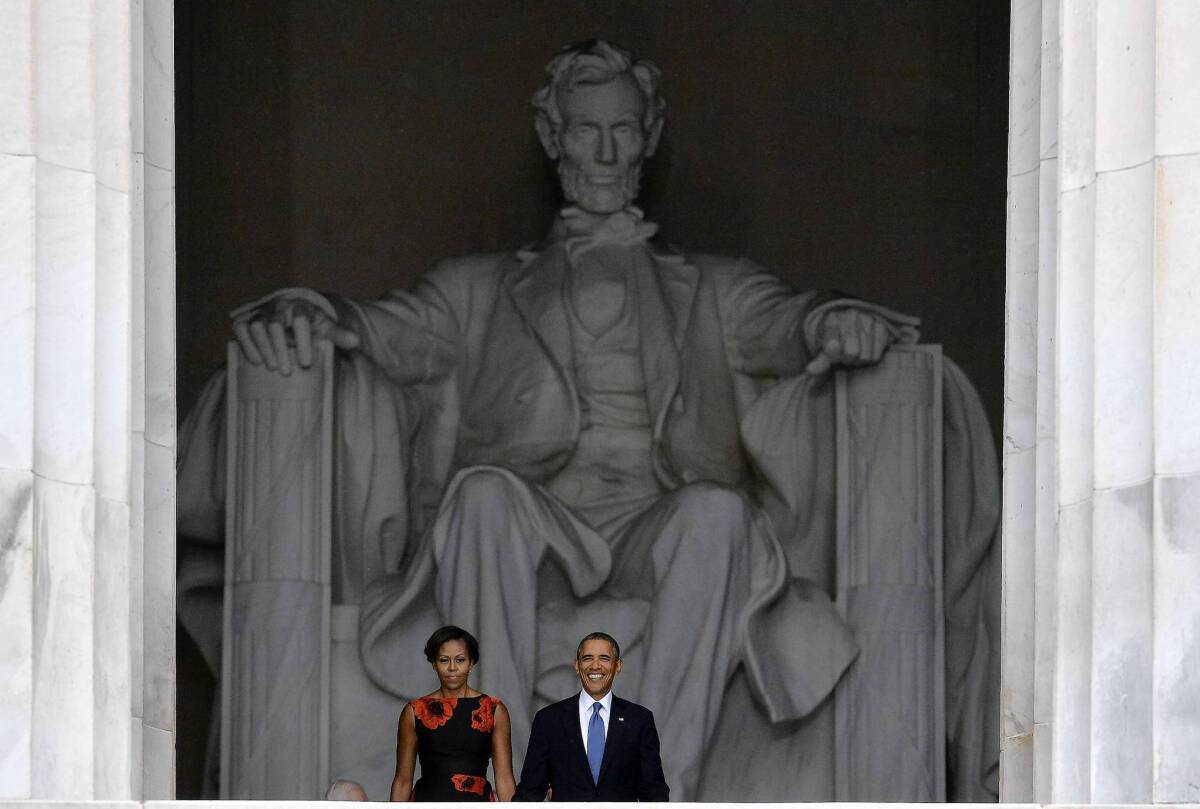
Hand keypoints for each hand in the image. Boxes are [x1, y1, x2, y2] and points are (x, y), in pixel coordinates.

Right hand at [231, 289, 358, 374]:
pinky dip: (246, 344)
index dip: (303, 341)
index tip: (306, 363)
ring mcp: (261, 312)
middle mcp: (279, 306)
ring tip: (272, 368)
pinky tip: (255, 362)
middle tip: (287, 372)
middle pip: (276, 324)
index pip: (301, 320)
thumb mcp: (326, 329)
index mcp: (301, 307)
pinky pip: (241, 328)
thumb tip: (356, 341)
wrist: (291, 315)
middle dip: (281, 348)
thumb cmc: (311, 325)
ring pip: (257, 325)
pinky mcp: (246, 319)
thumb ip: (339, 334)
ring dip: (263, 347)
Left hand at [804, 307, 895, 375]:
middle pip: (852, 353)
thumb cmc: (835, 339)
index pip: (832, 346)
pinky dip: (871, 357)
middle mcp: (850, 315)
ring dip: (859, 360)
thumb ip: (819, 360)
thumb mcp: (823, 348)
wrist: (851, 325)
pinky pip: (876, 355)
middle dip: (847, 358)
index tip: (833, 353)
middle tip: (845, 354)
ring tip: (856, 352)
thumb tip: (810, 370)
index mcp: (831, 318)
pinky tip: (866, 349)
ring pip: (865, 356)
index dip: (833, 355)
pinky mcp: (881, 326)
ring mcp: (867, 319)